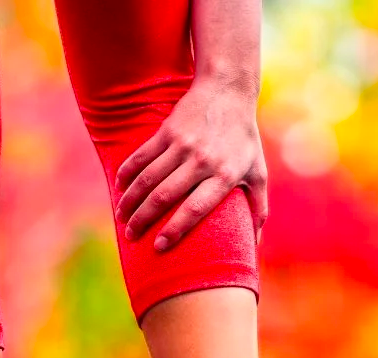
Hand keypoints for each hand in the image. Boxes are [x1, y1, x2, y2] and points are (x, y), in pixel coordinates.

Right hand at [114, 74, 267, 251]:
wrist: (228, 92)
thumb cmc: (245, 139)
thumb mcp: (258, 172)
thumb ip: (258, 208)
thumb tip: (254, 244)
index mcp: (224, 176)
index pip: (195, 208)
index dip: (175, 229)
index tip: (159, 247)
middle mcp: (202, 161)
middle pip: (164, 197)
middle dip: (144, 220)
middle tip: (131, 236)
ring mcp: (182, 145)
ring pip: (148, 178)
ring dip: (130, 200)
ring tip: (122, 217)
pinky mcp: (167, 131)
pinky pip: (141, 157)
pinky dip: (126, 174)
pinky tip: (119, 189)